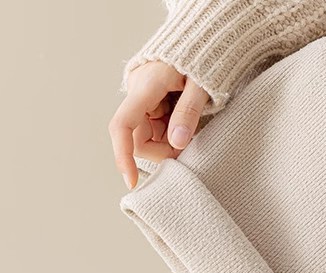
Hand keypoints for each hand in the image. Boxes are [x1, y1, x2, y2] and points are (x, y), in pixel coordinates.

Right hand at [108, 60, 209, 189]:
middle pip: (138, 140)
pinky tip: (183, 127)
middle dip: (162, 151)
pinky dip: (170, 137)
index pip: (122, 126)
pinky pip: (156, 132)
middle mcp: (138, 95)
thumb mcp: (202, 84)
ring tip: (189, 131)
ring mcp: (144, 102)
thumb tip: (177, 143)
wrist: (202, 39)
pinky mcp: (151, 107)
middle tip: (187, 146)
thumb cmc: (203, 56)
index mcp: (145, 87)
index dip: (122, 156)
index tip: (131, 181)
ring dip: (167, 145)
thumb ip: (189, 112)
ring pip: (148, 139)